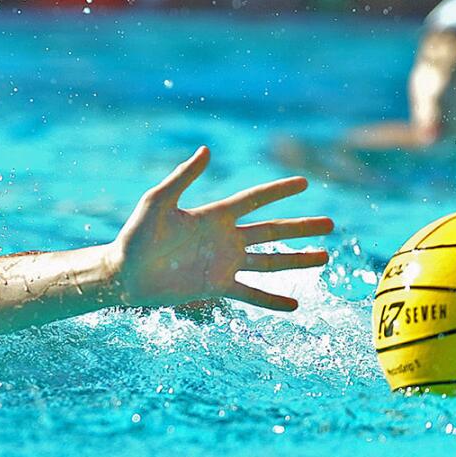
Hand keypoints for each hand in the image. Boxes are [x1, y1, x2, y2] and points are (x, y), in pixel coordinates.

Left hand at [110, 146, 333, 310]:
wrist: (125, 274)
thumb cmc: (136, 236)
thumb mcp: (158, 202)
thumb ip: (183, 178)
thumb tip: (206, 150)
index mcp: (214, 216)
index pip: (254, 200)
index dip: (279, 191)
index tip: (304, 183)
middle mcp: (224, 238)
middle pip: (272, 231)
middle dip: (301, 228)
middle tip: (330, 224)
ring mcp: (223, 264)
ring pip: (269, 262)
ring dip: (297, 261)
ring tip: (324, 257)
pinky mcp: (216, 287)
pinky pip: (250, 294)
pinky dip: (272, 301)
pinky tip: (295, 306)